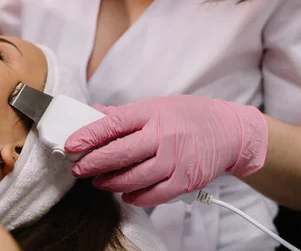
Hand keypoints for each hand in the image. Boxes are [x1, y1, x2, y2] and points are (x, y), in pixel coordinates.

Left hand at [65, 95, 267, 206]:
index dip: (88, 136)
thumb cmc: (190, 115)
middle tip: (78, 168)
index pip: (113, 124)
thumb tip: (94, 114)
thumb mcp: (157, 105)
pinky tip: (125, 194)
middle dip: (93, 163)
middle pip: (120, 154)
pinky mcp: (185, 180)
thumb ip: (125, 114)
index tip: (71, 145)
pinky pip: (154, 194)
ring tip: (98, 181)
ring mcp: (175, 160)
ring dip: (111, 182)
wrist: (229, 130)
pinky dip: (135, 196)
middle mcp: (163, 135)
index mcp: (152, 112)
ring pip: (134, 178)